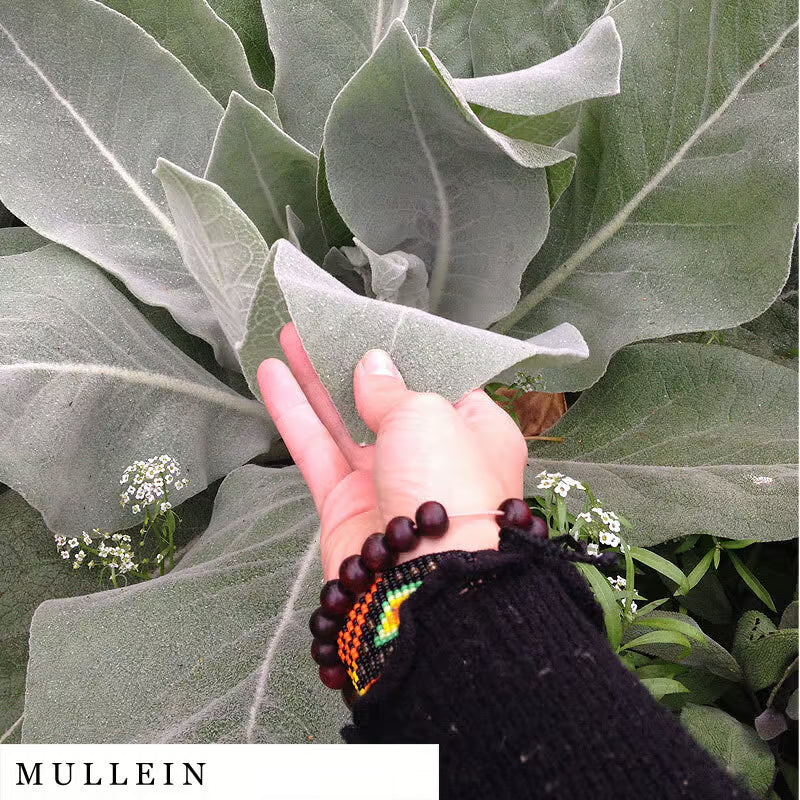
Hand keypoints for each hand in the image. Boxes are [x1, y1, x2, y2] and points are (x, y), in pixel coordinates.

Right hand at [257, 324, 527, 579]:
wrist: (427, 580)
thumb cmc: (448, 479)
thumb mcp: (428, 414)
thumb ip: (392, 388)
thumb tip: (372, 366)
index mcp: (474, 432)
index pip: (441, 384)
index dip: (407, 355)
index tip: (377, 327)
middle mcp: (432, 457)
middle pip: (385, 398)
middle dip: (352, 361)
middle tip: (322, 324)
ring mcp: (386, 480)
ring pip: (345, 421)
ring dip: (316, 379)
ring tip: (288, 335)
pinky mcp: (344, 504)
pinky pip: (317, 450)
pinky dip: (294, 413)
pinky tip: (271, 374)